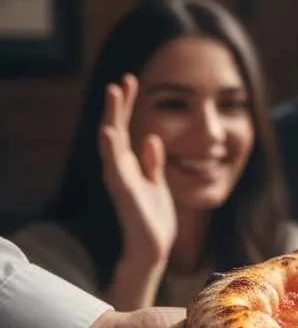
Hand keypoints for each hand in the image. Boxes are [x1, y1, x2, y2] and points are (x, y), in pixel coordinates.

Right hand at [98, 75, 175, 264]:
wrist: (153, 246)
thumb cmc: (153, 216)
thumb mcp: (157, 183)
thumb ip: (153, 162)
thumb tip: (151, 138)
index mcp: (130, 164)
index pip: (125, 128)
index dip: (126, 105)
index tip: (130, 81)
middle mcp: (120, 168)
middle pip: (116, 130)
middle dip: (119, 106)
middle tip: (122, 80)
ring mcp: (121, 179)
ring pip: (112, 143)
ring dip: (112, 117)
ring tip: (113, 93)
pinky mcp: (125, 192)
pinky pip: (116, 168)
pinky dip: (112, 149)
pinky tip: (111, 132)